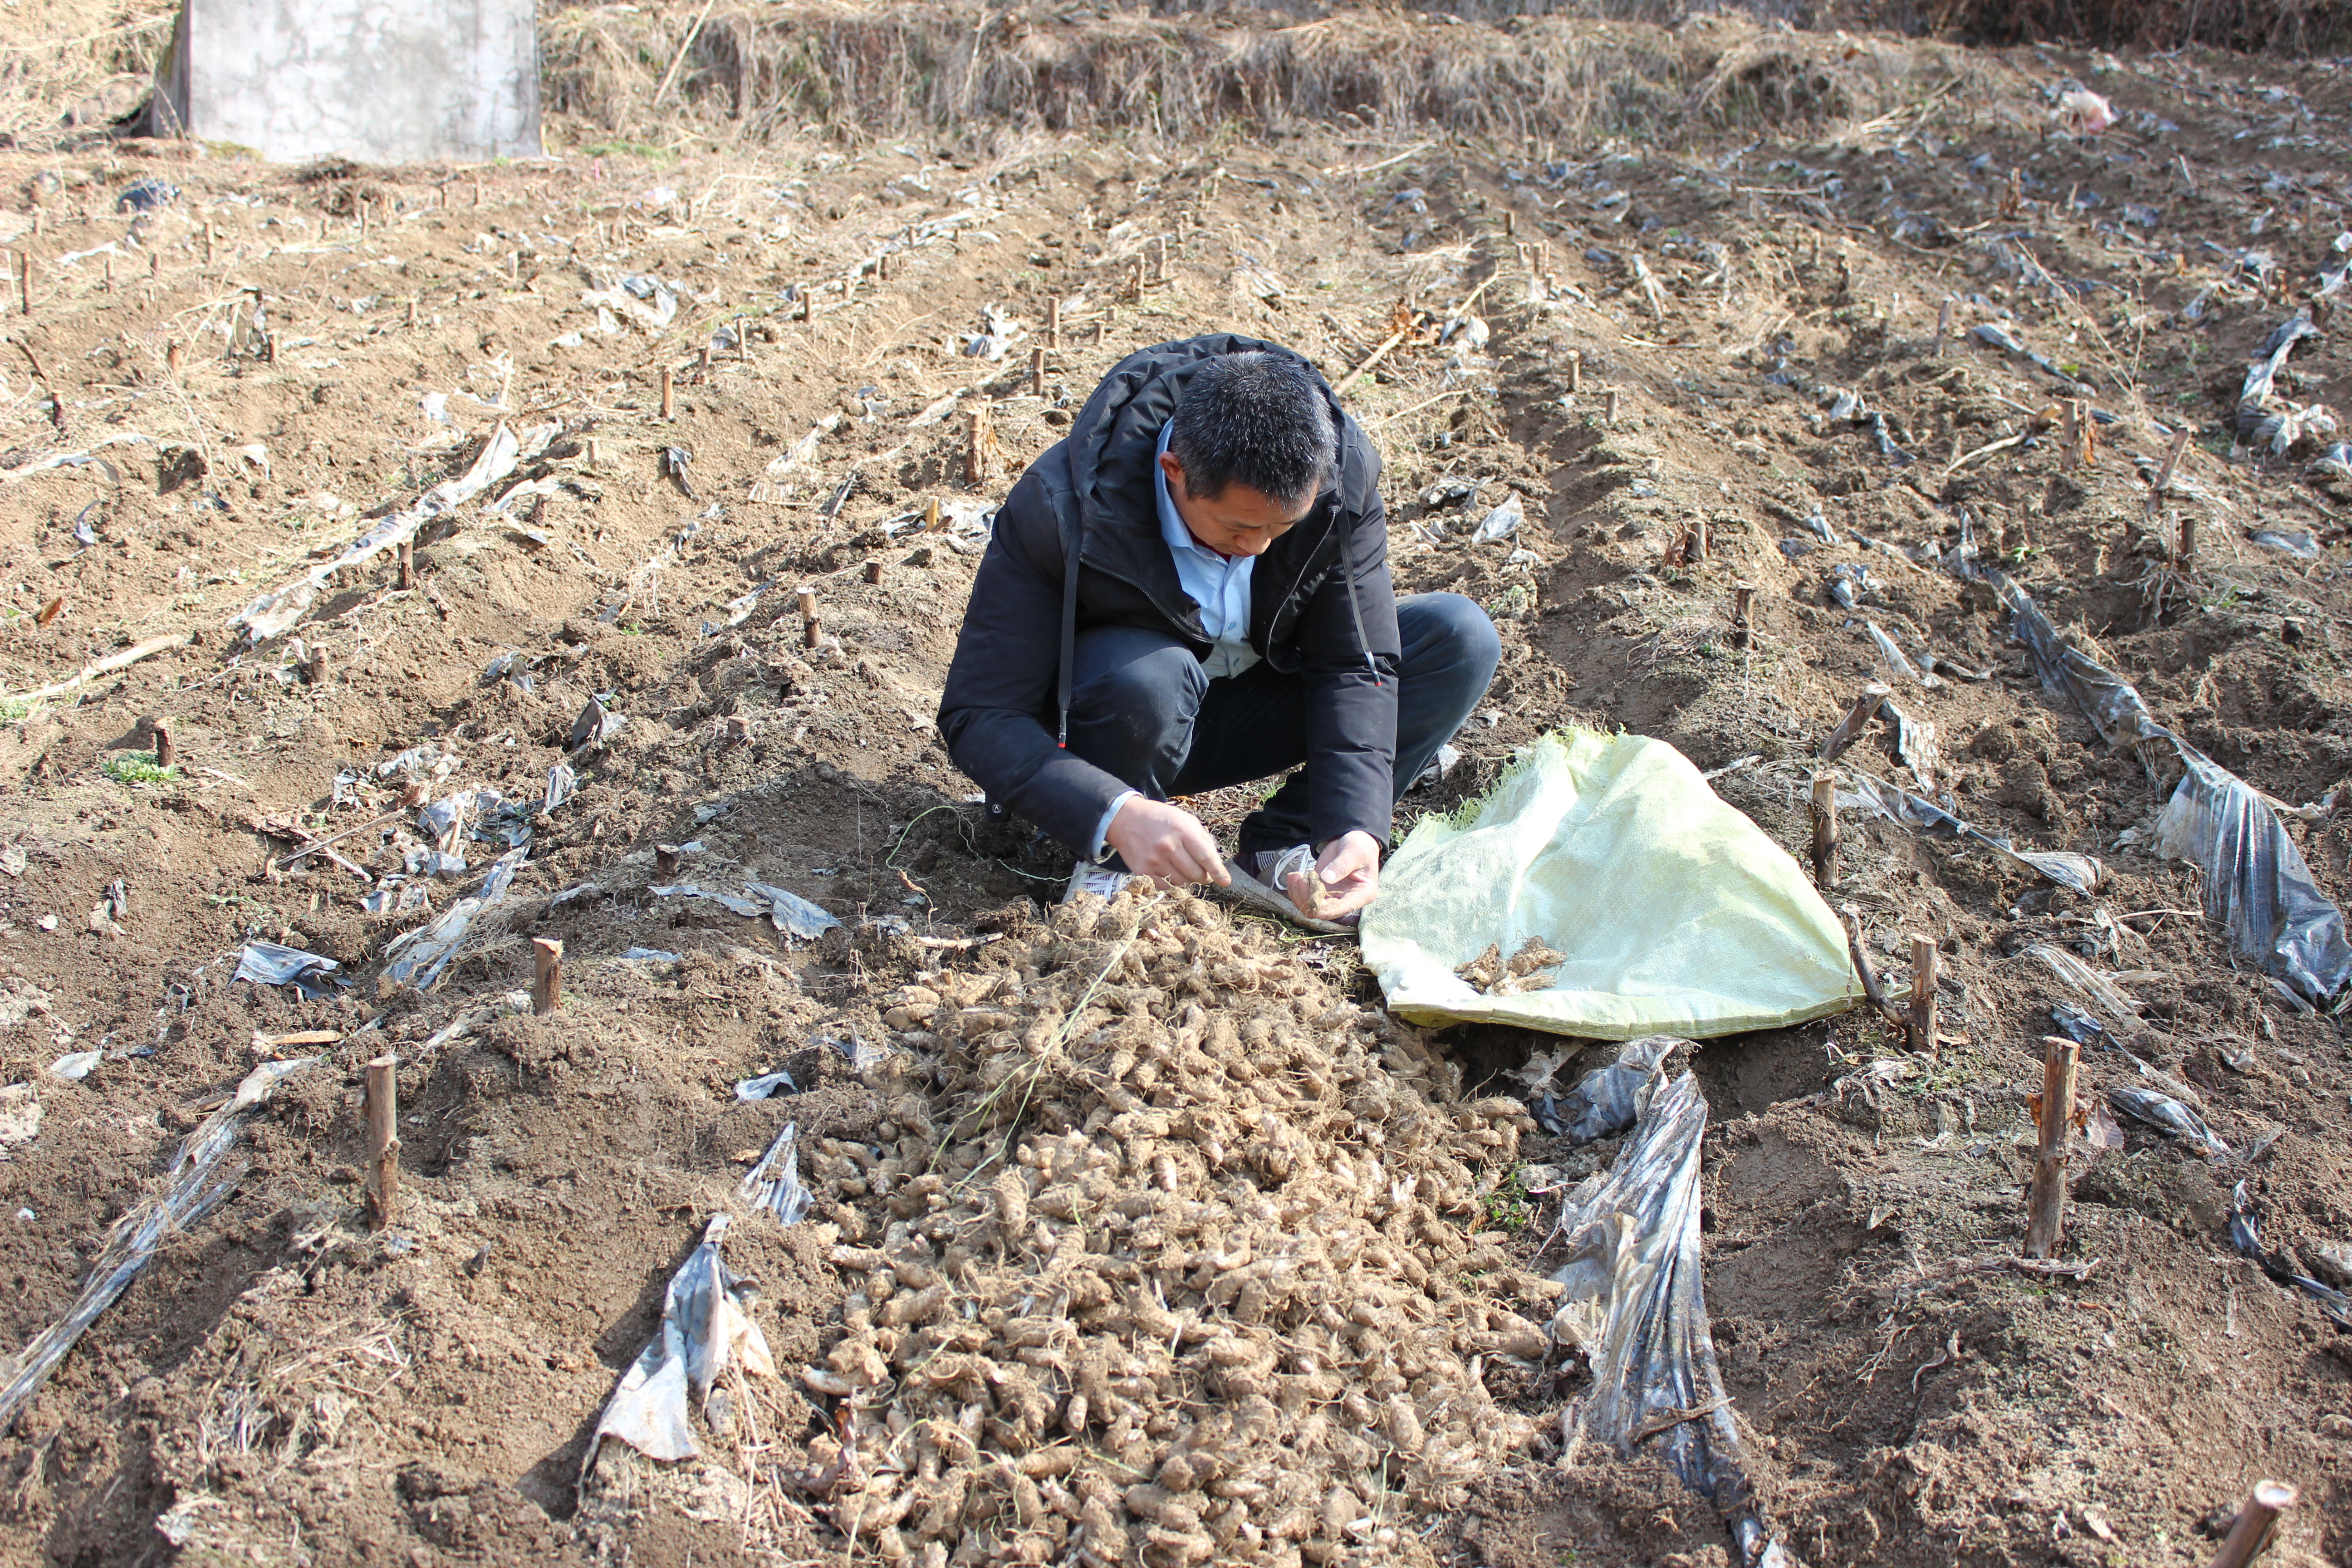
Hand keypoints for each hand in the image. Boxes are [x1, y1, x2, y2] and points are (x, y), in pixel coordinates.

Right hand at [1103, 798, 1231, 891]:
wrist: (1126, 819)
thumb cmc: (1161, 819)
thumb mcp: (1185, 820)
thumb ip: (1203, 840)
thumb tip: (1216, 865)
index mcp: (1182, 830)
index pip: (1205, 857)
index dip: (1218, 872)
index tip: (1225, 881)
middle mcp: (1168, 846)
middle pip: (1196, 874)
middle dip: (1203, 876)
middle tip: (1201, 872)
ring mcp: (1154, 860)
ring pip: (1182, 883)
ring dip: (1188, 880)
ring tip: (1183, 868)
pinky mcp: (1143, 871)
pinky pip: (1166, 887)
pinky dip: (1172, 883)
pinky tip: (1170, 872)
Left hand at [1288, 830, 1380, 920]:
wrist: (1353, 840)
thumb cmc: (1360, 846)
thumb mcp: (1354, 853)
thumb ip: (1341, 866)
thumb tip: (1326, 878)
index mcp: (1362, 895)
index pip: (1340, 909)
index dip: (1322, 907)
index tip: (1309, 892)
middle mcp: (1347, 900)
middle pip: (1323, 911)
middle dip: (1307, 898)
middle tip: (1300, 879)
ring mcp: (1333, 896)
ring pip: (1312, 907)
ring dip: (1299, 894)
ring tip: (1295, 876)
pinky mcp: (1322, 890)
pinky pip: (1307, 897)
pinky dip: (1297, 889)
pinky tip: (1294, 876)